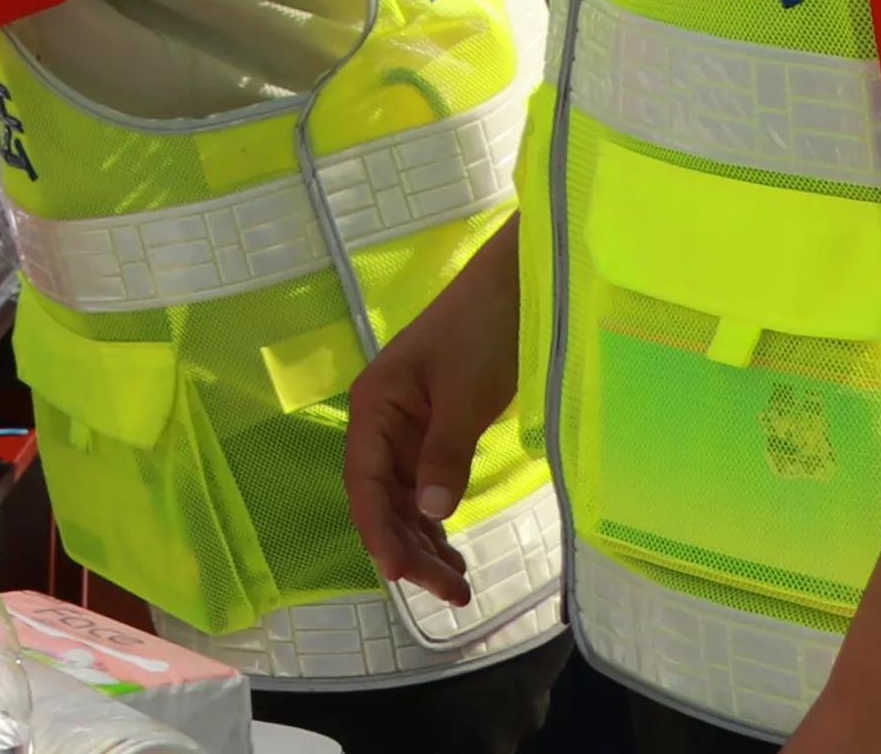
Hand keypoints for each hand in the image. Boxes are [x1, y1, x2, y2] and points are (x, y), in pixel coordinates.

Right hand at [341, 225, 520, 601]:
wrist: (515, 287)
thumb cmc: (483, 329)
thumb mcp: (463, 392)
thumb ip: (444, 453)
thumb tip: (428, 513)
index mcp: (374, 406)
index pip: (365, 482)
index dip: (378, 531)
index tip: (400, 575)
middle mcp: (382, 423)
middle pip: (382, 498)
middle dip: (409, 548)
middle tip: (452, 593)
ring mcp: (409, 429)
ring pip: (404, 500)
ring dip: (424, 542)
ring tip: (457, 586)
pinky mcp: (437, 432)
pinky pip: (426, 488)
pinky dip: (436, 522)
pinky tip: (451, 549)